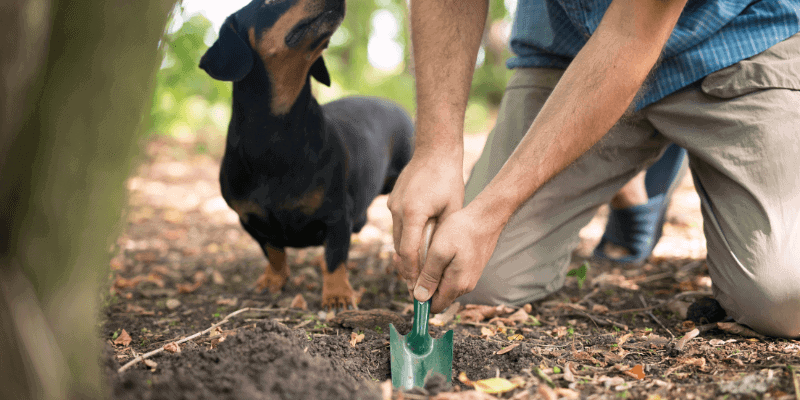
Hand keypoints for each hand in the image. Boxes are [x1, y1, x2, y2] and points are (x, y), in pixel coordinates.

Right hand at [387, 149, 463, 290]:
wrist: (435, 151)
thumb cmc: (448, 179)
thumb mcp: (452, 209)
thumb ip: (442, 234)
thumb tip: (437, 261)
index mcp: (413, 213)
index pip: (408, 252)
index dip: (412, 272)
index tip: (417, 287)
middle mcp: (398, 210)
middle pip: (398, 248)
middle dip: (407, 269)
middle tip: (415, 287)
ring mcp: (393, 204)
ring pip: (396, 238)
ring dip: (405, 255)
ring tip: (415, 272)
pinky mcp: (393, 200)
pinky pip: (398, 226)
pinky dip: (405, 239)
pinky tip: (415, 248)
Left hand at [412, 202, 504, 312]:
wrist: (486, 217)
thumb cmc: (461, 230)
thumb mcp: (439, 251)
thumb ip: (429, 276)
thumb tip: (419, 298)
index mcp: (456, 284)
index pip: (434, 306)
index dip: (419, 297)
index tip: (409, 278)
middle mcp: (464, 286)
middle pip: (437, 296)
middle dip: (422, 282)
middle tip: (410, 262)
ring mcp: (468, 278)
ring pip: (442, 284)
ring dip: (430, 273)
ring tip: (420, 253)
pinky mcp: (469, 269)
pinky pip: (450, 275)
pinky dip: (439, 267)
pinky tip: (433, 251)